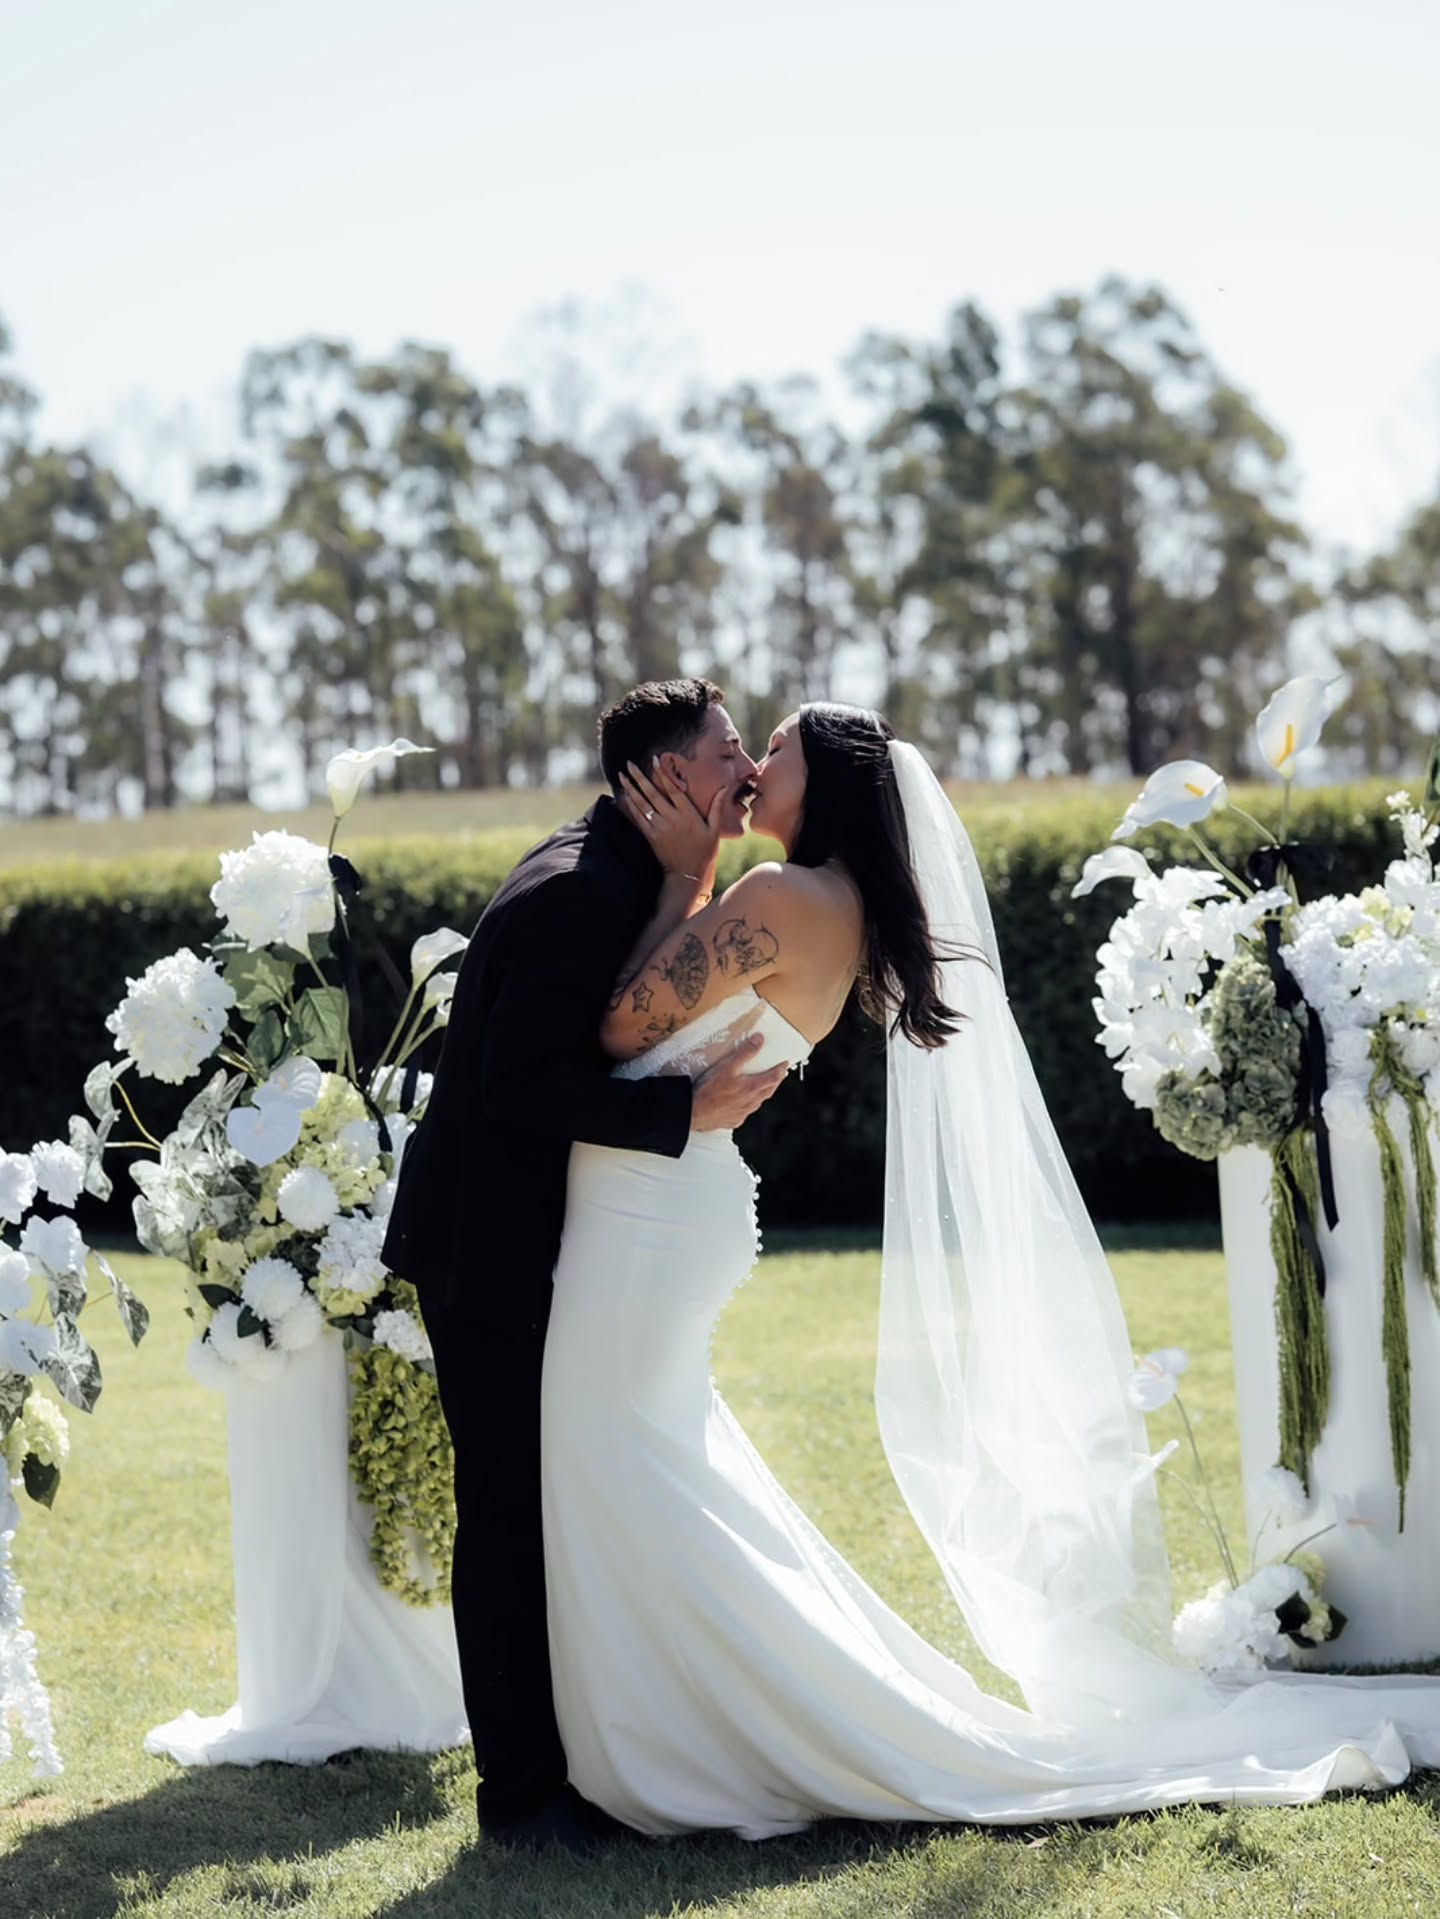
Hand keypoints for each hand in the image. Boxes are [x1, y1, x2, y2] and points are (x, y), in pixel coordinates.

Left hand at [620, 759, 721, 887]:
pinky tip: (625, 795)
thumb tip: (724, 787)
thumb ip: (717, 806)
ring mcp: (659, 828)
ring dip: (631, 788)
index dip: (662, 773)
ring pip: (642, 804)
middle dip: (640, 777)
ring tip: (622, 775)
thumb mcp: (714, 829)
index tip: (654, 759)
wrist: (688, 875)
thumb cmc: (704, 852)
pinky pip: (638, 818)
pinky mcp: (651, 836)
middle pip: (652, 793)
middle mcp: (672, 819)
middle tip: (629, 763)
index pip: (673, 789)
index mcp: (688, 814)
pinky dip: (630, 805)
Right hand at [690, 1034, 788, 1131]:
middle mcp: (751, 1102)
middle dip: (775, 1081)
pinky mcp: (733, 1120)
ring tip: (763, 1086)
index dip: (781, 1070)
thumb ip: (744, 1053)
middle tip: (778, 1075)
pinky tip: (742, 1102)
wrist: (695, 1113)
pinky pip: (745, 1112)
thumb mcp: (727, 1067)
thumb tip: (759, 1040)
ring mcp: (742, 1113)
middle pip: (769, 1091)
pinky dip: (748, 1105)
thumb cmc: (711, 1090)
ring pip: (758, 1102)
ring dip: (763, 1093)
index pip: (773, 1077)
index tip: (785, 1064)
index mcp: (752, 1088)